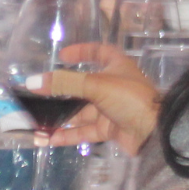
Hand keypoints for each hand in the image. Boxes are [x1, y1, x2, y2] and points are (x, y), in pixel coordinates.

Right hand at [35, 43, 159, 155]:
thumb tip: (33, 82)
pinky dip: (69, 134)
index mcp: (117, 67)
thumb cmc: (129, 99)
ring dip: (62, 116)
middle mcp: (114, 86)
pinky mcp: (110, 129)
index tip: (62, 56)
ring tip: (39, 119)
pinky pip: (86, 130)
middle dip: (63, 90)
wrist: (155, 133)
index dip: (82, 51)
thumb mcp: (95, 85)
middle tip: (41, 92)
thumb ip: (64, 84)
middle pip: (84, 85)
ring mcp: (112, 109)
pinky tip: (50, 138)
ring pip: (82, 111)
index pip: (100, 52)